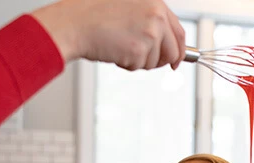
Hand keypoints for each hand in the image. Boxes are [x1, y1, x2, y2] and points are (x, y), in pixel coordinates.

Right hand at [32, 0, 185, 69]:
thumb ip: (150, 21)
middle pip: (173, 51)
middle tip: (144, 60)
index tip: (176, 59)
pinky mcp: (140, 50)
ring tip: (119, 46)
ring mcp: (150, 34)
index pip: (179, 31)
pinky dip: (127, 64)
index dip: (179, 49)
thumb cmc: (93, 14)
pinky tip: (114, 50)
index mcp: (156, 4)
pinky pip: (140, 66)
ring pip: (155, 62)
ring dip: (138, 60)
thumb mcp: (129, 7)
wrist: (74, 23)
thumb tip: (165, 42)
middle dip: (161, 61)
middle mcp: (157, 17)